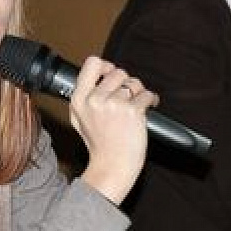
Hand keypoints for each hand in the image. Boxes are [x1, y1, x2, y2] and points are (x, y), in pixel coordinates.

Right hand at [71, 57, 158, 204]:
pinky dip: (151, 101)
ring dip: (139, 93)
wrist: (112, 166)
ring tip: (137, 106)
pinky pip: (148, 95)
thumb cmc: (99, 145)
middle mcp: (95, 100)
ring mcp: (113, 104)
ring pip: (134, 83)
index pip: (92, 64)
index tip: (111, 73)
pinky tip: (147, 109)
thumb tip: (99, 74)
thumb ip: (85, 97)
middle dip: (126, 83)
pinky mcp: (132, 111)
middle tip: (128, 96)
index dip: (105, 65)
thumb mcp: (79, 120)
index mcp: (79, 99)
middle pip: (118, 72)